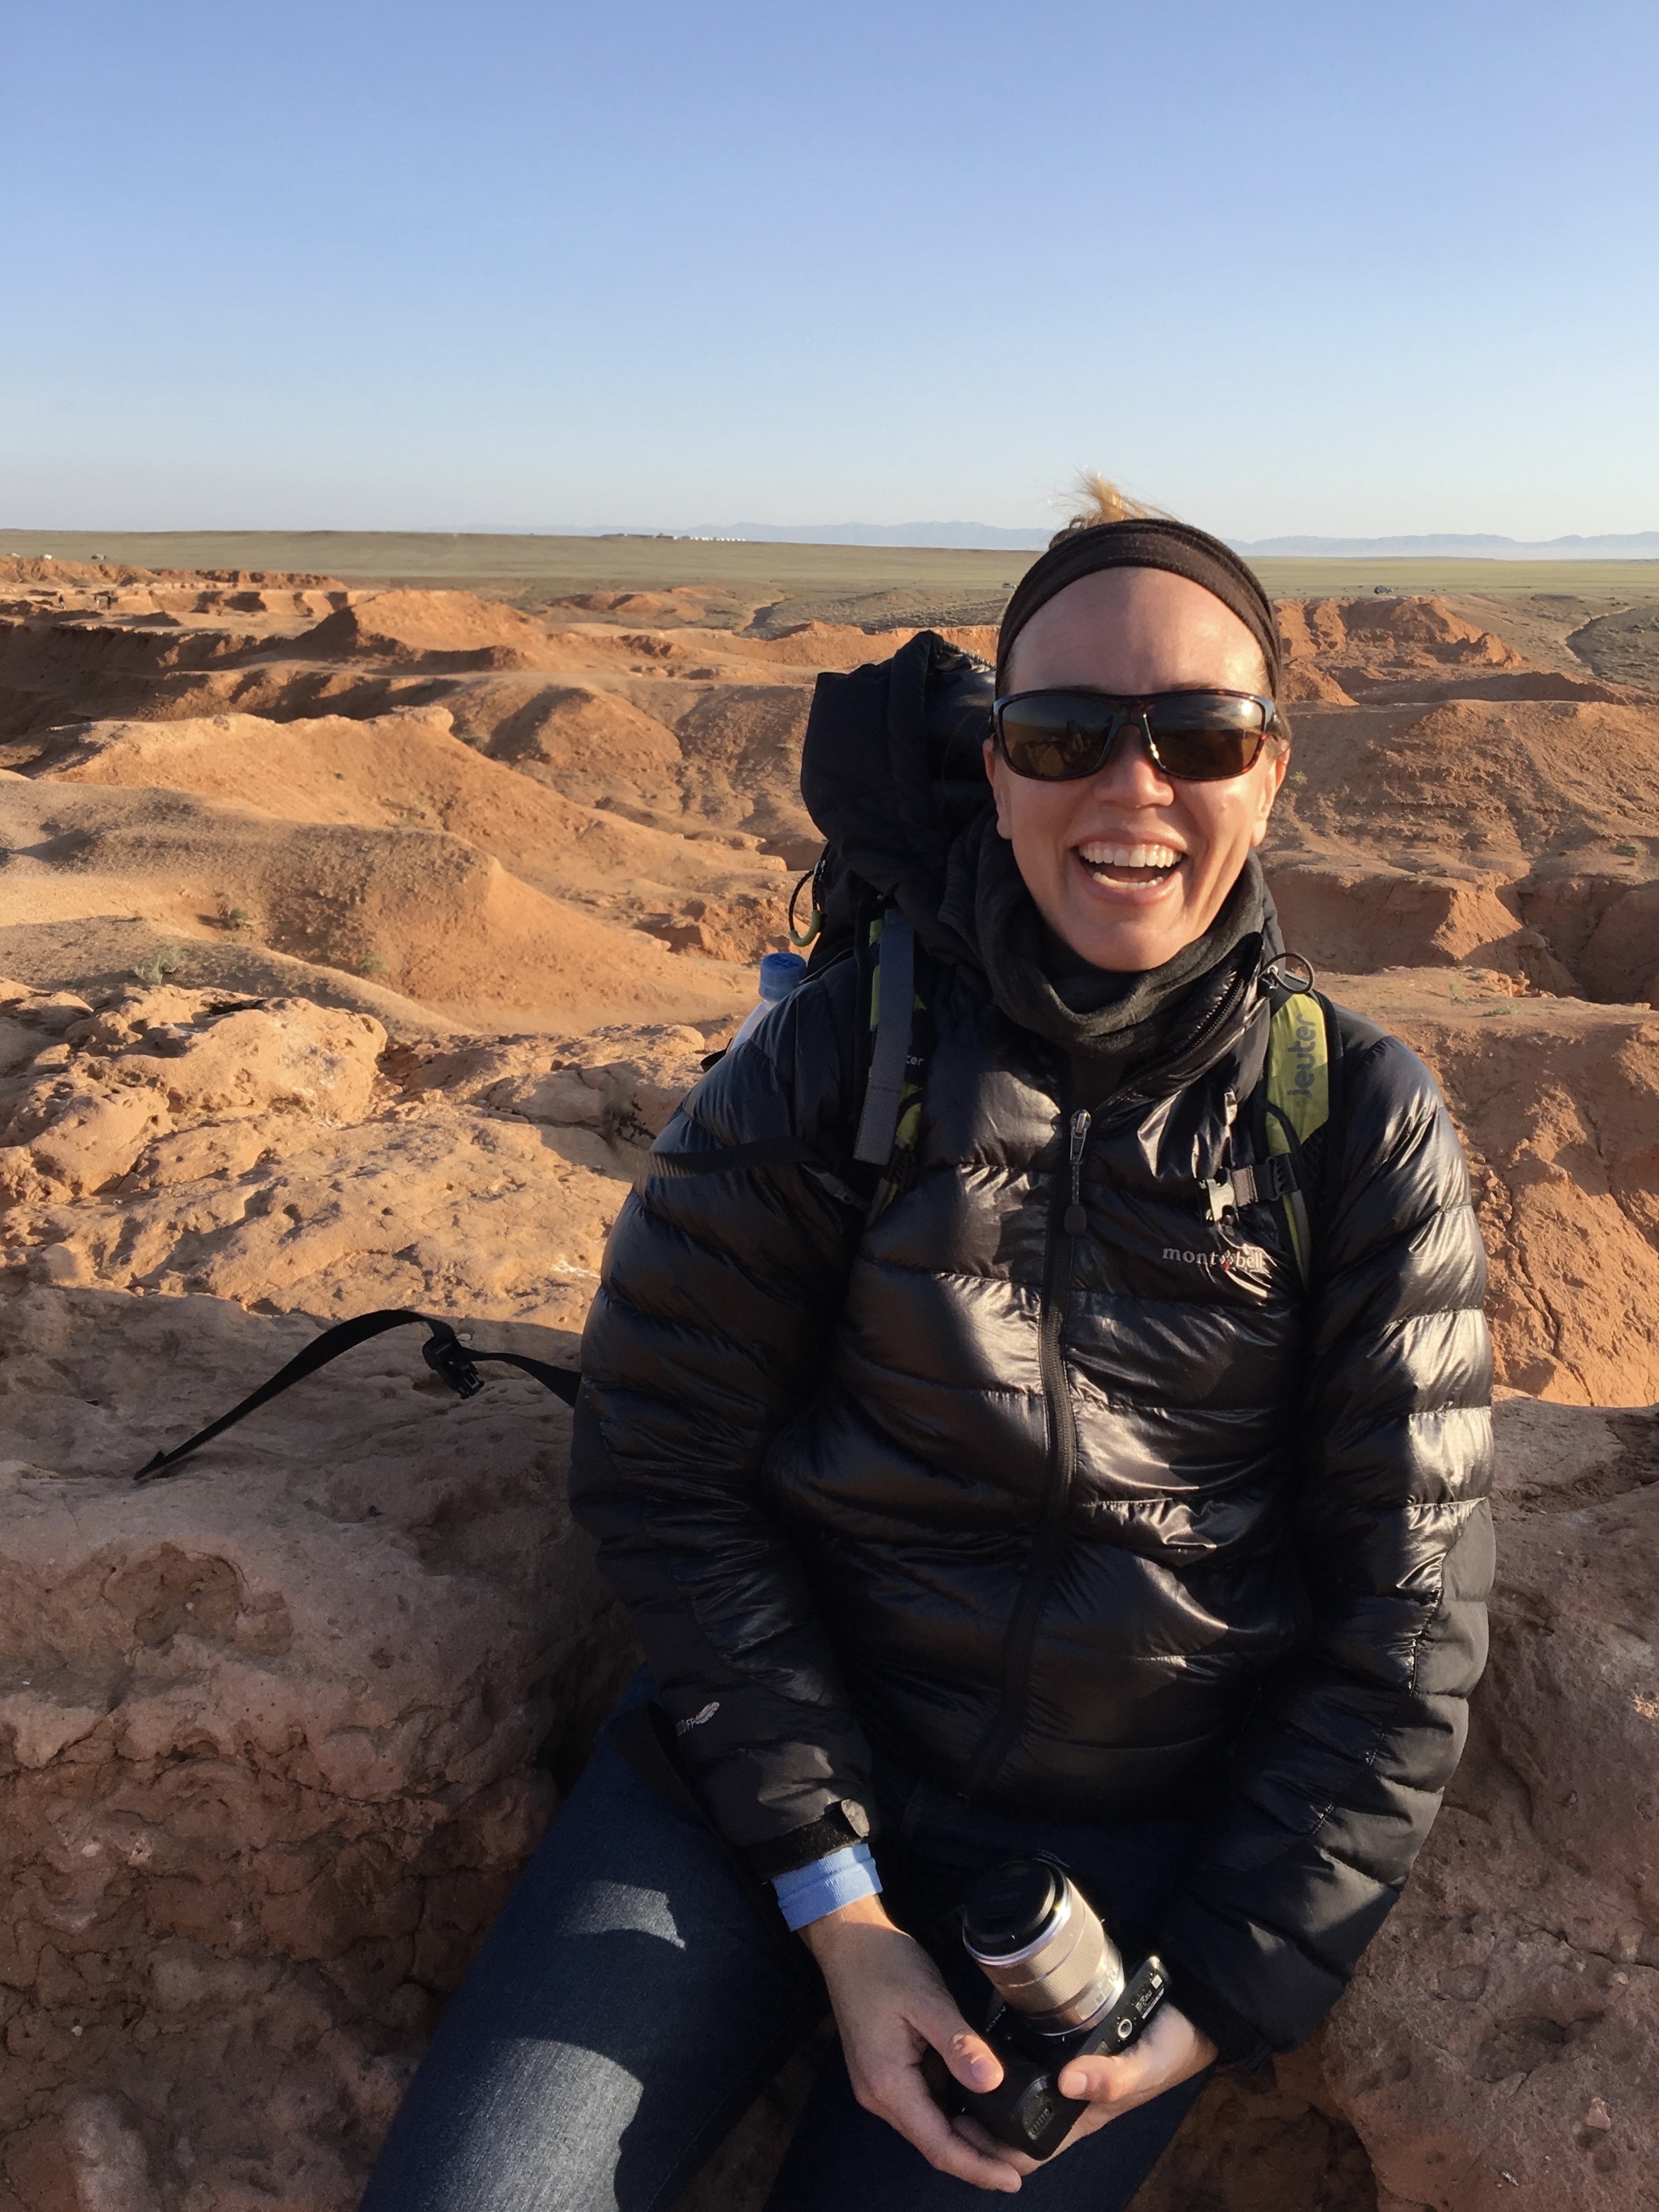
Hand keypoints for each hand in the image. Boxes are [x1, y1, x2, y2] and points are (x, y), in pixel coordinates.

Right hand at [801, 1895, 1024, 2193]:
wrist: (848, 1939)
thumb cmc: (882, 1964)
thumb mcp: (927, 2000)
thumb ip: (960, 2045)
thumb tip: (993, 2084)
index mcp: (888, 2084)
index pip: (938, 2145)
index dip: (977, 2168)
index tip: (1013, 2181)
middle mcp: (880, 2094)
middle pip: (935, 2142)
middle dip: (978, 2157)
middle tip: (1023, 2159)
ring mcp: (881, 2083)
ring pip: (931, 2124)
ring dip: (967, 2136)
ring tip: (1010, 2137)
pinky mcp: (887, 2070)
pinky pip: (925, 2101)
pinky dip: (954, 2110)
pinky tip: (982, 2103)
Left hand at [953, 2001, 1216, 2177]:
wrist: (1191, 2007)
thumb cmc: (1170, 2045)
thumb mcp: (1146, 2064)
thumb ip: (1113, 2077)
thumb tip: (1068, 2084)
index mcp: (1081, 2114)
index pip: (1027, 2149)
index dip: (990, 2149)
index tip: (955, 2126)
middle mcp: (1067, 2094)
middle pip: (1010, 2120)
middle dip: (974, 2116)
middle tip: (937, 2086)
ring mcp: (1063, 2067)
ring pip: (1013, 2088)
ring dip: (981, 2082)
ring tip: (945, 2058)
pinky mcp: (1063, 2037)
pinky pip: (1024, 2051)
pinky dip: (999, 2048)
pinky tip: (976, 2029)